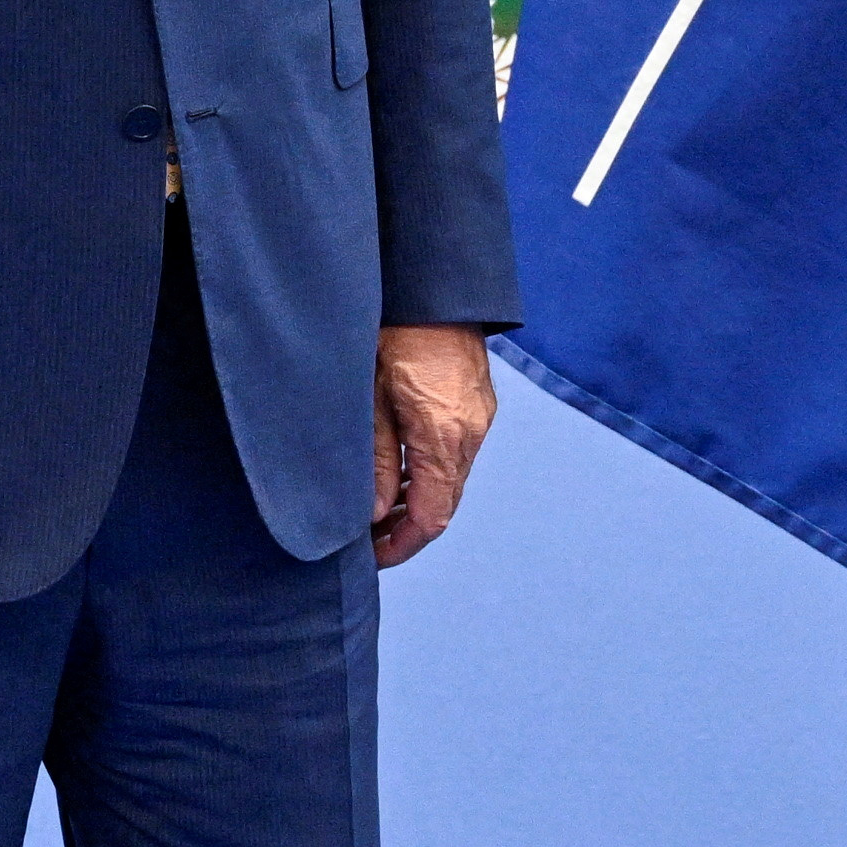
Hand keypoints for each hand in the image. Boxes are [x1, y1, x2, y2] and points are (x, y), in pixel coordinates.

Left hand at [374, 325, 497, 565]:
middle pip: (445, 503)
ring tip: (378, 509)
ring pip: (451, 480)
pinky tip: (401, 472)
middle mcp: (471, 434)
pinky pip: (457, 455)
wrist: (434, 289)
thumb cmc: (394, 334)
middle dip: (407, 528)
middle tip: (367, 539)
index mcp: (443, 437)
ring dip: (419, 501)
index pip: (432, 516)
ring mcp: (479, 419)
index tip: (374, 557)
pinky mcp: (478, 406)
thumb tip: (376, 513)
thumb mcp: (369, 400)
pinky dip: (430, 474)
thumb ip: (377, 462)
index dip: (403, 545)